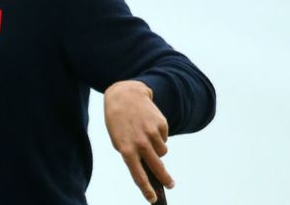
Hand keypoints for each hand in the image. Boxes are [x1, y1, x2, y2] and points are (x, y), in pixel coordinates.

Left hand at [104, 80, 173, 202]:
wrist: (125, 95)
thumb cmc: (119, 122)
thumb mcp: (119, 139)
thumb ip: (132, 154)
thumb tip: (149, 170)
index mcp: (126, 149)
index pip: (138, 175)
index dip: (146, 189)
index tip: (153, 199)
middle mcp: (140, 142)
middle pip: (157, 167)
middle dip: (165, 178)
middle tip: (170, 185)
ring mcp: (152, 132)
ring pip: (162, 152)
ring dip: (157, 149)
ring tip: (146, 137)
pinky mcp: (161, 123)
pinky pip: (164, 138)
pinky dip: (158, 136)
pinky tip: (149, 125)